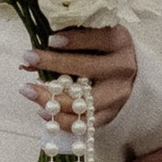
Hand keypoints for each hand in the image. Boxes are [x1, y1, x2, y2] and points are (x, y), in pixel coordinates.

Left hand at [22, 22, 137, 128]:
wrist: (133, 78)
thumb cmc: (104, 52)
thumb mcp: (94, 39)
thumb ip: (69, 41)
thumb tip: (34, 54)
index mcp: (120, 43)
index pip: (98, 38)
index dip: (74, 39)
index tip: (50, 39)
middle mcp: (122, 69)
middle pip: (87, 68)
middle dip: (54, 63)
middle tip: (28, 57)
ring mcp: (117, 95)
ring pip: (83, 101)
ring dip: (52, 98)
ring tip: (28, 90)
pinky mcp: (110, 114)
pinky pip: (82, 122)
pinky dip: (60, 119)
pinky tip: (42, 110)